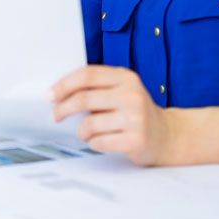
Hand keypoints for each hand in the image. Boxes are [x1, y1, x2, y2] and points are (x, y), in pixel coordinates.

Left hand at [51, 65, 172, 164]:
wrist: (167, 136)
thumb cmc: (136, 112)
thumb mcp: (122, 90)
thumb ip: (98, 87)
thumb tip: (60, 92)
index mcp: (125, 78)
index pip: (87, 75)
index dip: (65, 84)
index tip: (51, 94)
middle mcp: (132, 95)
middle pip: (85, 99)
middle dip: (63, 108)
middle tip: (55, 116)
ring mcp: (136, 118)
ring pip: (90, 124)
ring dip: (82, 131)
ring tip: (86, 133)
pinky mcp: (137, 140)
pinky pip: (101, 142)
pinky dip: (94, 143)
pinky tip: (100, 141)